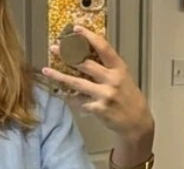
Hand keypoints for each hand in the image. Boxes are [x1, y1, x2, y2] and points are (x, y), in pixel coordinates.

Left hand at [43, 25, 153, 142]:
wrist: (136, 122)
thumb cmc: (128, 98)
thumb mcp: (123, 78)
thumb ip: (108, 68)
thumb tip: (87, 58)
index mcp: (119, 68)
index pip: (103, 48)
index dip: (89, 37)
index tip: (76, 30)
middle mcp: (112, 80)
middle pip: (86, 64)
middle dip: (68, 55)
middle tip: (54, 49)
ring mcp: (105, 95)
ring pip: (78, 83)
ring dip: (60, 77)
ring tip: (47, 71)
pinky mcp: (99, 109)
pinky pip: (79, 101)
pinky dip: (70, 98)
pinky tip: (60, 94)